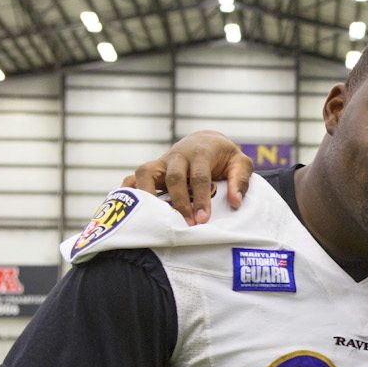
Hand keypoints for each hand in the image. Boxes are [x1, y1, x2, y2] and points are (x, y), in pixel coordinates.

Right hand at [120, 130, 252, 224]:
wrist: (206, 141)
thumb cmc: (225, 157)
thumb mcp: (240, 163)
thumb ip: (240, 181)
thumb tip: (235, 203)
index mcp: (200, 153)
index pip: (199, 176)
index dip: (200, 199)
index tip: (202, 220)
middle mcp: (177, 155)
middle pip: (173, 177)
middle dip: (179, 202)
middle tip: (187, 224)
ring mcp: (160, 162)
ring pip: (145, 173)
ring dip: (147, 195)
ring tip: (154, 219)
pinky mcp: (150, 170)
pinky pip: (132, 179)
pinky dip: (128, 192)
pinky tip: (130, 210)